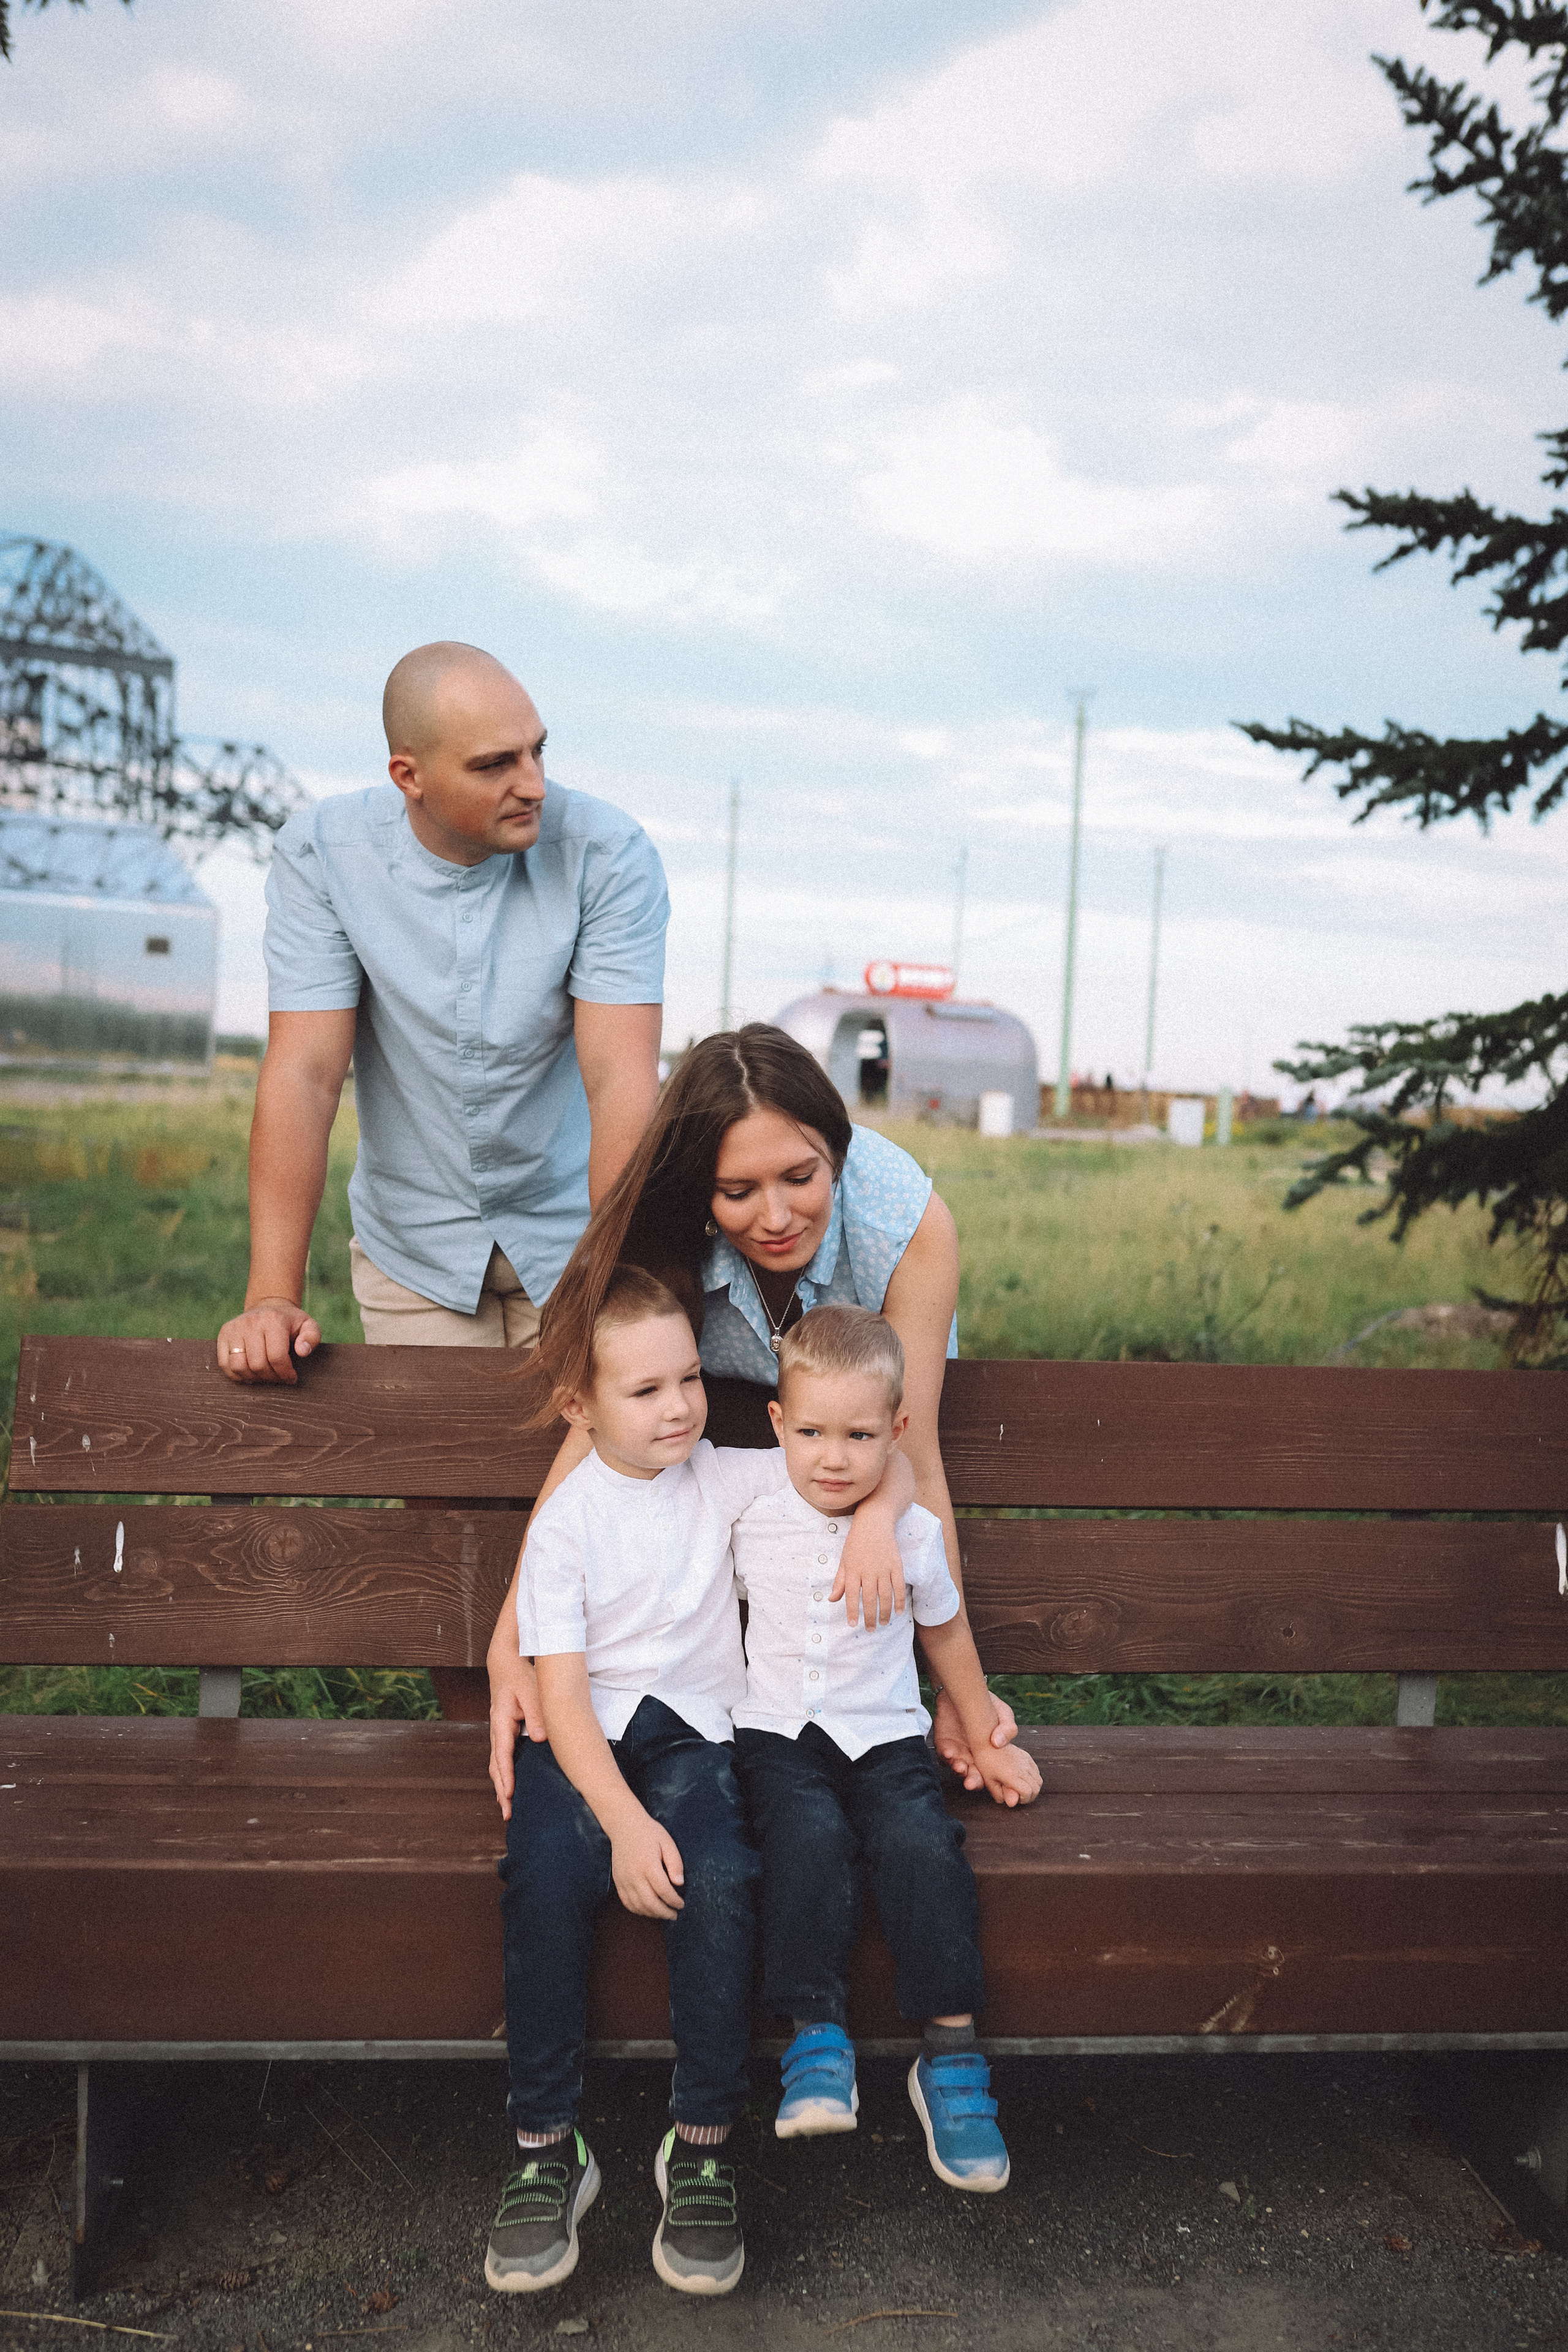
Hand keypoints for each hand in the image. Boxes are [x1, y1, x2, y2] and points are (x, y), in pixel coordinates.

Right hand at [216, 1298, 320, 1384]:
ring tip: (265, 1376)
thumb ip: (311, 1337)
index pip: (277, 1357)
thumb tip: (302, 1351)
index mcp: (273, 1320)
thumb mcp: (308, 1325)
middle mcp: (251, 1322)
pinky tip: (250, 1373)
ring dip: (253, 1378)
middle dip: (271, 1377)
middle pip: (258, 1365)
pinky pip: (225, 1364)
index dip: (285, 1373)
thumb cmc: (290, 1322)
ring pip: (239, 1366)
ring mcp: (234, 1328)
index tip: (291, 1378)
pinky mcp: (223, 1334)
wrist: (268, 1307)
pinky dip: (237, 1375)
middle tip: (278, 1378)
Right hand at [487, 1649, 545, 1820]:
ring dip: (501, 1787)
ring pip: (496, 1766)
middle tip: (508, 1814)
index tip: (509, 1795)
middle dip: (501, 1792)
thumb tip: (540, 1739)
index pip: (502, 1755)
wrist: (506, 1663)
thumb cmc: (520, 1676)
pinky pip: (501, 1759)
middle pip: (496, 1767)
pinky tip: (510, 1787)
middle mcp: (496, 1730)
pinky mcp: (503, 1733)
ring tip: (507, 1809)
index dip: (506, 1776)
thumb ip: (537, 1714)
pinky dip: (504, 1775)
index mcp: (501, 1722)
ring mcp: (498, 1733)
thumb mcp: (531, 1691)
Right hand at [611, 1813, 685, 1919]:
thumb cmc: (649, 1833)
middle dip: (664, 1913)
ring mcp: (624, 1880)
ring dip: (652, 1914)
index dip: (674, 1901)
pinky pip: (627, 1902)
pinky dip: (638, 1910)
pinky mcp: (618, 1882)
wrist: (624, 1826)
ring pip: (638, 1906)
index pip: (663, 1891)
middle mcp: (634, 1875)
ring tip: (663, 1913)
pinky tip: (648, 1910)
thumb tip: (679, 1884)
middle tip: (675, 1915)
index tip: (681, 1904)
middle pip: (650, 1903)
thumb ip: (675, 1863)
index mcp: (649, 1865)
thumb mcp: (667, 1842)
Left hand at [829, 1518, 906, 1629]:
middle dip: (870, 1617)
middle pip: (870, 1599)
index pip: (851, 1595)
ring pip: (885, 1596)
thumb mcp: (844, 1560)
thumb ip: (839, 1581)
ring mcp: (884, 1568)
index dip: (851, 1611)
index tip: (852, 1624)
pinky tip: (898, 1612)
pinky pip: (899, 1586)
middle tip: (870, 1629)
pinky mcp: (896, 1565)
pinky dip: (899, 1600)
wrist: (874, 1523)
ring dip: (884, 1612)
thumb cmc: (856, 1543)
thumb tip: (831, 1599)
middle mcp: (868, 1571)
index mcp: (853, 1570)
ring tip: (883, 1623)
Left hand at [931, 1687, 1018, 1789]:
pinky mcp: (944, 1745)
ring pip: (958, 1769)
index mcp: (990, 1755)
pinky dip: (945, 1757)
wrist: (964, 1690)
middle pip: (974, 1776)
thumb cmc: (987, 1705)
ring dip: (959, 1771)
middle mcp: (974, 1757)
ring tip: (961, 1767)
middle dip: (973, 1782)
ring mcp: (958, 1752)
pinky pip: (943, 1756)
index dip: (994, 1783)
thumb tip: (998, 1743)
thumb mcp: (1003, 1714)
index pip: (992, 1775)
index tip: (993, 1785)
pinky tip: (949, 1753)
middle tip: (972, 1783)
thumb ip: (1008, 1728)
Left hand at [972, 1738, 1041, 1808]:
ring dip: (1032, 1787)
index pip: (1028, 1793)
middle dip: (1029, 1796)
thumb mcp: (990, 1782)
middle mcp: (1022, 1768)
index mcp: (1012, 1775)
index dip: (1023, 1799)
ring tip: (1021, 1788)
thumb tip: (1012, 1803)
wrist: (987, 1742)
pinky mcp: (1027, 1756)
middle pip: (1036, 1788)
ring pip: (1039, 1780)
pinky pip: (1036, 1771)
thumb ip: (1001, 1794)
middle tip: (1019, 1796)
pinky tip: (1023, 1779)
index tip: (1015, 1798)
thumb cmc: (986, 1762)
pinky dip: (1033, 1778)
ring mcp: (1026, 1761)